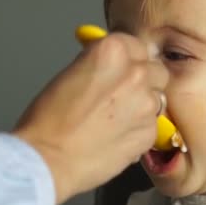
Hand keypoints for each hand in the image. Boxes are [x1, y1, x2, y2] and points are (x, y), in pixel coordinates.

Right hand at [13, 33, 167, 203]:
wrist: (48, 159)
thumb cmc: (49, 119)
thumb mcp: (71, 73)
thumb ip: (100, 64)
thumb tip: (113, 66)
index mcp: (113, 51)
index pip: (136, 45)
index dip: (129, 59)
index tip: (122, 68)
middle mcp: (135, 73)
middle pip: (155, 70)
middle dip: (144, 80)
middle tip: (123, 94)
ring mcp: (146, 103)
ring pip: (157, 99)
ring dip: (143, 105)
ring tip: (116, 119)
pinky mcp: (150, 132)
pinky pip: (152, 125)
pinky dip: (139, 130)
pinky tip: (117, 137)